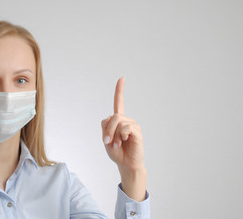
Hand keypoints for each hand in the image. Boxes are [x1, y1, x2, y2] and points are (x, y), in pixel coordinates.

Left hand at [101, 77, 146, 200]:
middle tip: (108, 142)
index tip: (122, 78)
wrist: (126, 164)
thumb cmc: (117, 153)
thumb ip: (105, 127)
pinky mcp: (137, 132)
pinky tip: (124, 142)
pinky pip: (126, 128)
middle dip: (108, 130)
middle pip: (113, 117)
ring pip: (118, 122)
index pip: (119, 103)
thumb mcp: (106, 139)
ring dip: (114, 135)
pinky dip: (121, 136)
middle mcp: (127, 120)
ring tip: (117, 145)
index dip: (119, 91)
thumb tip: (113, 118)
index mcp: (119, 121)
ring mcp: (133, 125)